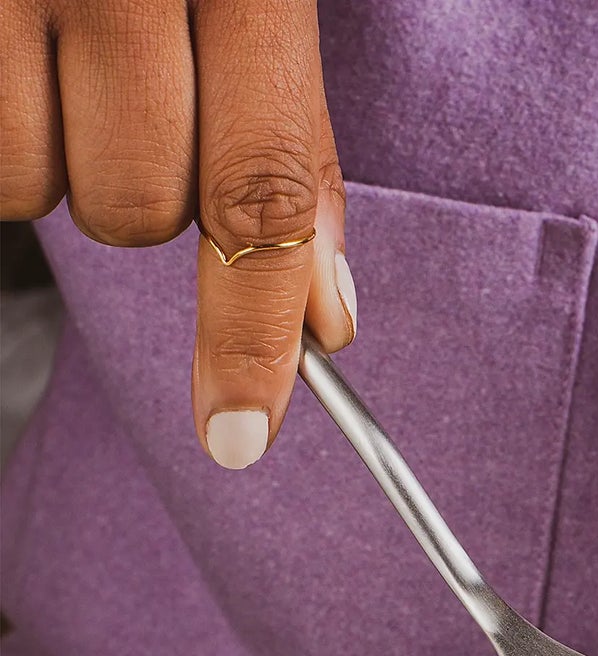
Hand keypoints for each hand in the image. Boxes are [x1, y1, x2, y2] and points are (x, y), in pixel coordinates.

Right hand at [0, 0, 354, 468]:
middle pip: (143, 210)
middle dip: (144, 187)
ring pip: (39, 191)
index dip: (251, 328)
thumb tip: (328, 314)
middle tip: (131, 85)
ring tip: (57, 46)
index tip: (240, 432)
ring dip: (54, 157)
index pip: (262, 191)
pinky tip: (7, 44)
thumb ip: (291, 127)